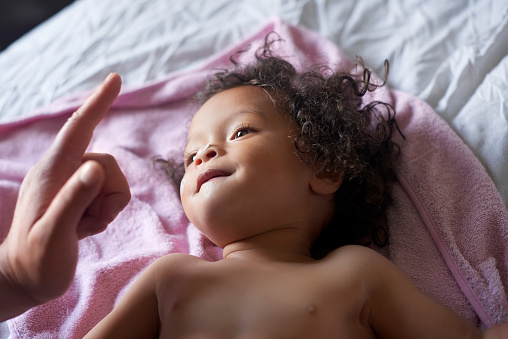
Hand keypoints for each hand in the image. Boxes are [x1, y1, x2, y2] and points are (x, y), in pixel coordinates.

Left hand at [0, 73, 129, 320]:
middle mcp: (62, 171)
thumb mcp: (53, 234)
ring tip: (83, 227)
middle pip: (108, 164)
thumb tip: (97, 167)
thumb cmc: (35, 261)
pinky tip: (85, 228)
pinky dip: (106, 213)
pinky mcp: (78, 196)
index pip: (78, 128)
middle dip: (109, 196)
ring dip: (106, 208)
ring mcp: (71, 184)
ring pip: (113, 181)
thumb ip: (74, 199)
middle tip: (87, 223)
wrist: (26, 280)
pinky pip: (111, 194)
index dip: (98, 103)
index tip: (115, 79)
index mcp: (52, 172)